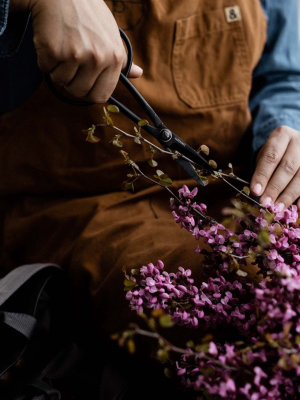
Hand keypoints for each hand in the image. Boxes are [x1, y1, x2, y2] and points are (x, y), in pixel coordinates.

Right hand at [10, 0, 142, 101]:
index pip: (101, 95)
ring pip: (61, 81)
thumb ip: (123, 60)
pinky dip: (45, 59)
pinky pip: (46, 68)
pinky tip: (52, 42)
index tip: (84, 83)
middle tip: (70, 64)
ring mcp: (75, 54)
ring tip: (63, 49)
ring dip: (58, 69)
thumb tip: (138, 74)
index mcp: (114, 58)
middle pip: (79, 92)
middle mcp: (97, 58)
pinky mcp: (54, 50)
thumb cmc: (89, 14)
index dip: (90, 92)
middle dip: (71, 82)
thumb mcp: (112, 35)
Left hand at [250, 126, 299, 209]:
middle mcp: (299, 141)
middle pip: (288, 167)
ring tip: (277, 208)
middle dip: (275, 188)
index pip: (271, 156)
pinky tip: (298, 207)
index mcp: (282, 135)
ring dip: (288, 195)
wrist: (292, 145)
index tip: (255, 191)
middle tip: (265, 203)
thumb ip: (262, 172)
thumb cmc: (275, 153)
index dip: (262, 175)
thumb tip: (257, 194)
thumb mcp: (265, 155)